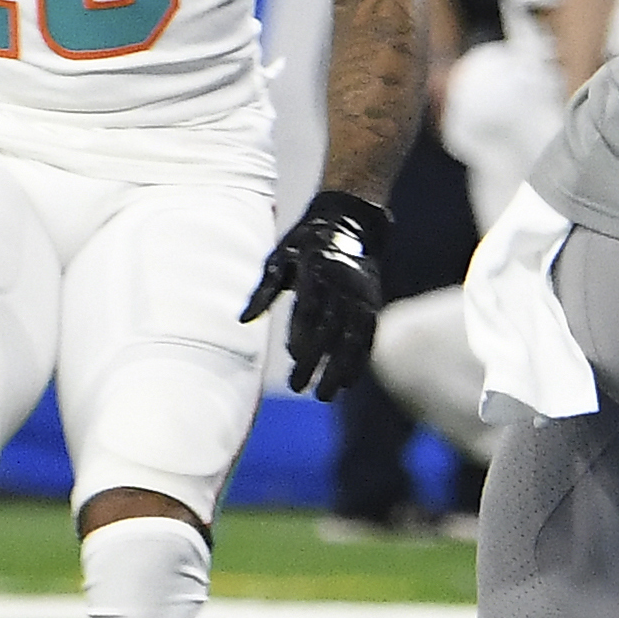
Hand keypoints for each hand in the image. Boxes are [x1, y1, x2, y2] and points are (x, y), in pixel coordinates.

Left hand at [243, 188, 390, 398]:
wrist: (352, 222)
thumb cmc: (306, 243)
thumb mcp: (279, 258)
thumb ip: (264, 291)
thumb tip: (244, 320)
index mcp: (316, 270)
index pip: (310, 311)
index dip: (301, 337)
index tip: (291, 360)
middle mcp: (343, 284)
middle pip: (331, 330)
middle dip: (316, 363)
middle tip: (300, 389)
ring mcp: (361, 295)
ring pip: (353, 339)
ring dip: (340, 369)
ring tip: (325, 395)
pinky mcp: (373, 303)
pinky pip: (368, 336)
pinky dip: (360, 360)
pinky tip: (350, 381)